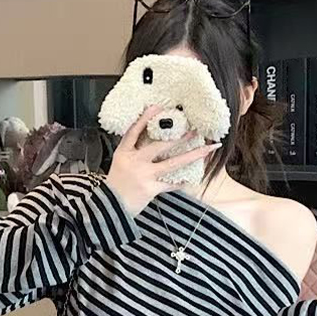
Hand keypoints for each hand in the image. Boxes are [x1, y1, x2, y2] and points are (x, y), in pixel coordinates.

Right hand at [105, 105, 221, 216]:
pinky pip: (171, 184)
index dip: (145, 118)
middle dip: (179, 135)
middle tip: (194, 127)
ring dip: (192, 154)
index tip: (158, 107)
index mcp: (124, 153)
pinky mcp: (151, 189)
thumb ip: (132, 152)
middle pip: (160, 145)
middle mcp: (135, 162)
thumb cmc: (115, 186)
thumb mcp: (118, 163)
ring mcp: (144, 175)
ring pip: (172, 163)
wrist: (109, 208)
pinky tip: (194, 177)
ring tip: (207, 147)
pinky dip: (182, 181)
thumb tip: (151, 140)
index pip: (134, 131)